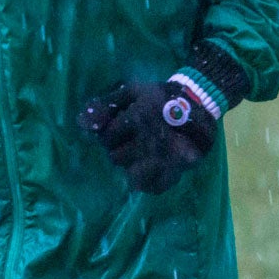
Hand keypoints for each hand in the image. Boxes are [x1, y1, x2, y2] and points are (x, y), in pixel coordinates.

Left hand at [80, 81, 216, 193]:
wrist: (197, 103)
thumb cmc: (158, 97)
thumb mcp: (132, 92)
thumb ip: (105, 105)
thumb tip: (81, 123)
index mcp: (139, 118)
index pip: (108, 137)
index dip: (110, 134)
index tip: (118, 129)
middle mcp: (151, 139)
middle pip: (117, 158)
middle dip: (118, 150)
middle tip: (129, 142)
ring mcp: (166, 157)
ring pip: (134, 175)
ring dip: (132, 166)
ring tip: (138, 155)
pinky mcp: (179, 168)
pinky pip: (155, 186)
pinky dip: (149, 181)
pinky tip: (149, 169)